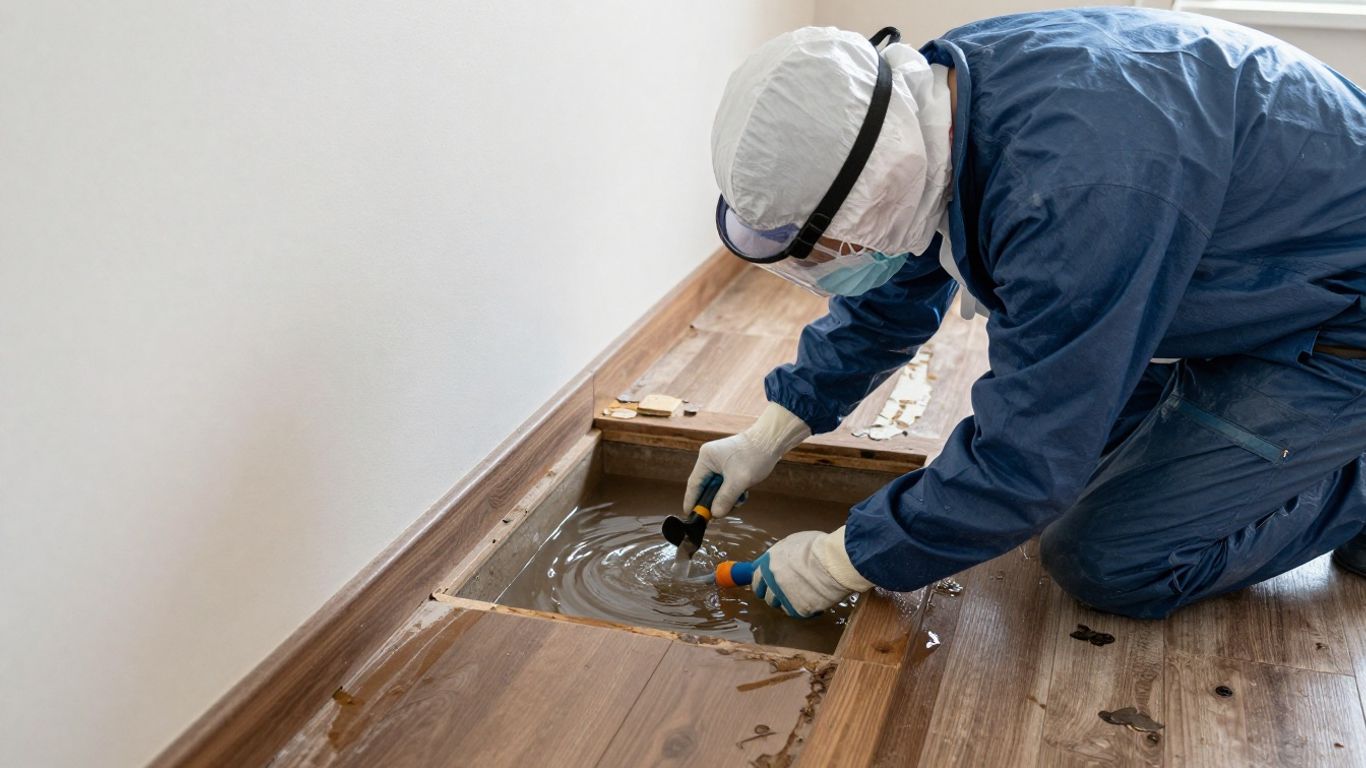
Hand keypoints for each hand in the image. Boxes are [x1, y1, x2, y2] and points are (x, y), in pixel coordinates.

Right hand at [684, 402, 809, 516]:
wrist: (771, 442)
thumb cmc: (755, 456)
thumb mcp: (739, 481)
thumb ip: (725, 499)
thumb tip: (715, 514)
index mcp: (707, 458)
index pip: (694, 484)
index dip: (692, 502)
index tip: (691, 517)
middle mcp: (710, 460)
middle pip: (705, 488)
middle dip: (714, 501)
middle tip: (718, 515)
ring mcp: (720, 463)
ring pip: (717, 488)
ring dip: (727, 498)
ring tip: (739, 499)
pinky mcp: (729, 467)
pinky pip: (726, 485)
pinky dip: (733, 493)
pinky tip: (744, 493)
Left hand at [751, 527, 873, 617]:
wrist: (834, 561)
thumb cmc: (818, 548)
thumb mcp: (792, 543)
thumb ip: (780, 556)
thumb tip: (778, 561)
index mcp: (768, 563)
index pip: (755, 579)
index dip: (762, 582)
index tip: (765, 585)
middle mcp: (771, 580)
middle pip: (765, 595)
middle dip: (773, 594)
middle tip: (787, 591)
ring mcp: (783, 595)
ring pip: (779, 605)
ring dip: (788, 601)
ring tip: (804, 593)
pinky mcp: (797, 609)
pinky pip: (795, 612)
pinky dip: (804, 608)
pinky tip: (814, 599)